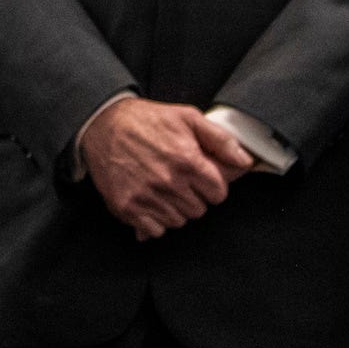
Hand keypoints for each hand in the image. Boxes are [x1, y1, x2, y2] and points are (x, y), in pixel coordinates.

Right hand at [79, 97, 254, 239]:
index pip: (218, 194)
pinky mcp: (128, 208)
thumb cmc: (146, 120)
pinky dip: (155, 219)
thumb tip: (245, 161)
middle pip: (199, 210)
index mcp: (187, 160)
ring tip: (162, 186)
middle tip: (178, 178)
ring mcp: (146, 197)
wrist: (103, 123)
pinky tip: (149, 198)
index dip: (212, 184)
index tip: (201, 176)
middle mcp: (168, 182)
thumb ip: (220, 140)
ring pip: (179, 221)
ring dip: (174, 208)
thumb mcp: (187, 117)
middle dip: (193, 196)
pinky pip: (156, 230)